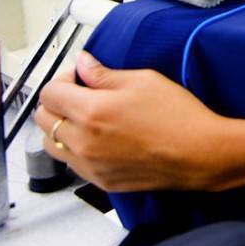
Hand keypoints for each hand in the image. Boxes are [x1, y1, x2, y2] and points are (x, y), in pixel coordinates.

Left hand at [35, 51, 229, 191]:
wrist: (200, 153)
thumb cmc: (178, 117)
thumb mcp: (143, 80)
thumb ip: (104, 74)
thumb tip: (84, 65)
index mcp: (92, 112)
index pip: (49, 93)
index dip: (62, 78)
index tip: (79, 76)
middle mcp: (85, 142)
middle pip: (44, 119)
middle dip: (58, 101)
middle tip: (81, 92)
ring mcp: (91, 164)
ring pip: (52, 144)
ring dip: (61, 127)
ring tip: (85, 117)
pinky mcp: (101, 180)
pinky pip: (71, 163)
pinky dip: (75, 148)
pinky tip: (97, 137)